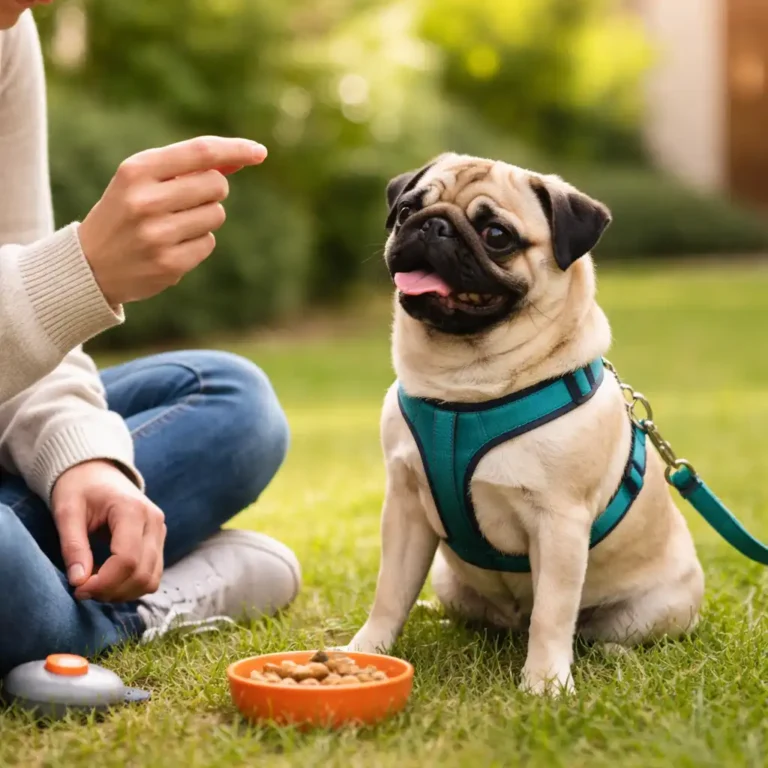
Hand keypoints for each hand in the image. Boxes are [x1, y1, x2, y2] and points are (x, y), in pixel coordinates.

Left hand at [51, 460, 166, 602]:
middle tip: (82, 590)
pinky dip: (131, 585)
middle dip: (111, 590)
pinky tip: (108, 579)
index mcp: (133, 510)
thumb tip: (79, 582)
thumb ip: (73, 546)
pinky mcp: (158, 541)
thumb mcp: (67, 512)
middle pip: (142, 574)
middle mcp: (154, 521)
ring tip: (95, 585)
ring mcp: (160, 531)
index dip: (104, 583)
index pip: (127, 560)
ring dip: (122, 592)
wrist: (97, 472)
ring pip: (151, 579)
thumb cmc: (79, 488)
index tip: (78, 589)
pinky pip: (152, 575)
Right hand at [78, 136, 267, 305]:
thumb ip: (186, 167)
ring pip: (216, 215)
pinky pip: (209, 243)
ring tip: (173, 224)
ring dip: (205, 218)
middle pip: (216, 185)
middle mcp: (146, 201)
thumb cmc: (125, 212)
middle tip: (187, 199)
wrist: (90, 264)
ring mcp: (158, 235)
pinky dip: (198, 242)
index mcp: (136, 171)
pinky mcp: (170, 264)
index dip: (235, 149)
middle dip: (212, 190)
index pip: (200, 152)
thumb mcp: (143, 180)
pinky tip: (172, 246)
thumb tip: (238, 160)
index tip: (259, 151)